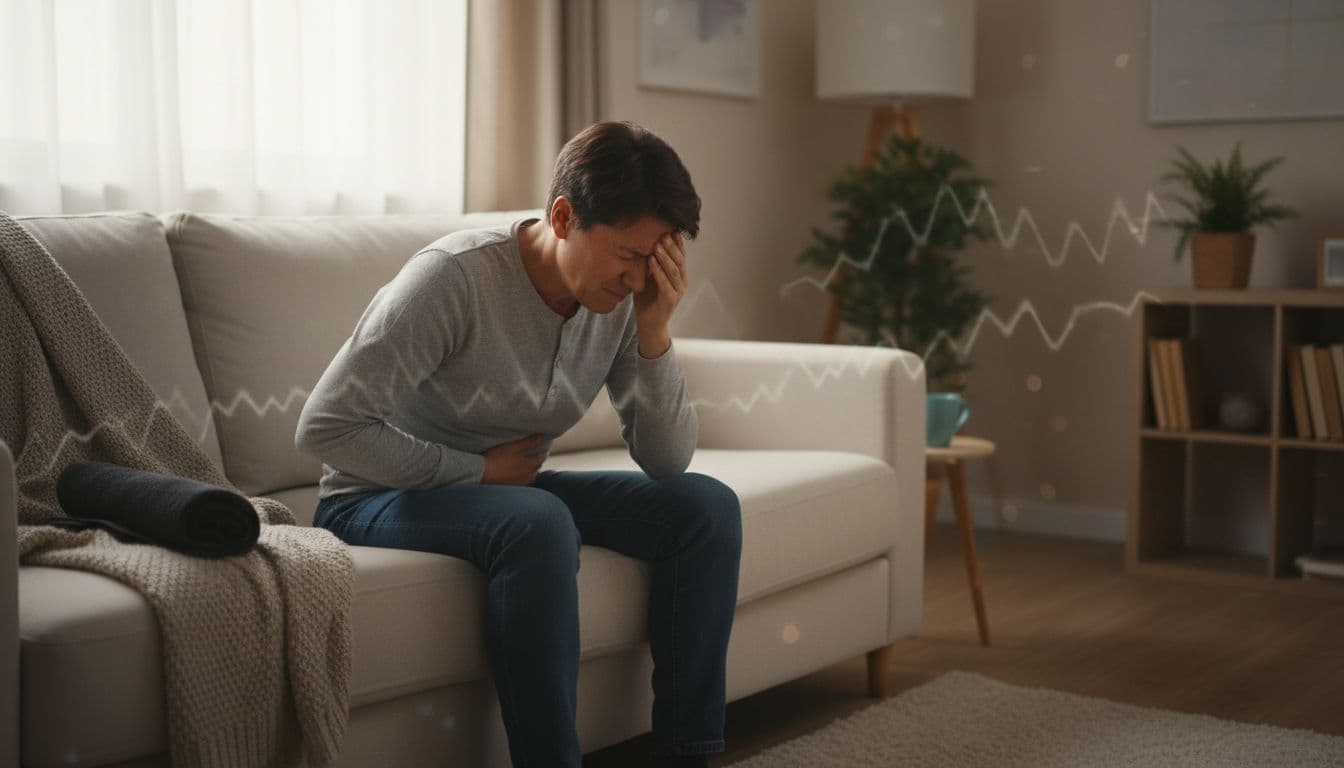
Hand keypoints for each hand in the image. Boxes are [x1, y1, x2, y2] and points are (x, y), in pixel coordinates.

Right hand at [481, 433, 546, 484]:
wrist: (482, 473)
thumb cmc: (497, 458)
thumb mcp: (513, 446)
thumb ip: (528, 442)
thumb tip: (541, 437)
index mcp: (530, 465)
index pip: (541, 458)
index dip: (540, 452)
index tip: (537, 447)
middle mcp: (528, 476)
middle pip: (536, 468)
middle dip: (535, 461)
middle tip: (530, 454)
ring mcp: (520, 484)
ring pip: (529, 476)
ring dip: (528, 470)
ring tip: (522, 464)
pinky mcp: (511, 488)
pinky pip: (520, 482)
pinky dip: (520, 477)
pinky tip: (513, 473)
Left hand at [633, 230, 686, 356]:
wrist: (649, 325)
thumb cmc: (648, 300)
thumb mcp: (649, 278)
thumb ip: (650, 264)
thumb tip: (642, 244)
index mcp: (679, 276)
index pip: (680, 255)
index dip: (677, 242)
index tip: (670, 227)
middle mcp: (681, 283)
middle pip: (679, 260)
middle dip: (672, 246)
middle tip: (663, 232)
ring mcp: (677, 292)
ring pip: (674, 270)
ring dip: (665, 256)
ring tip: (658, 244)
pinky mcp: (670, 301)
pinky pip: (665, 284)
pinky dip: (658, 272)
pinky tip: (652, 261)